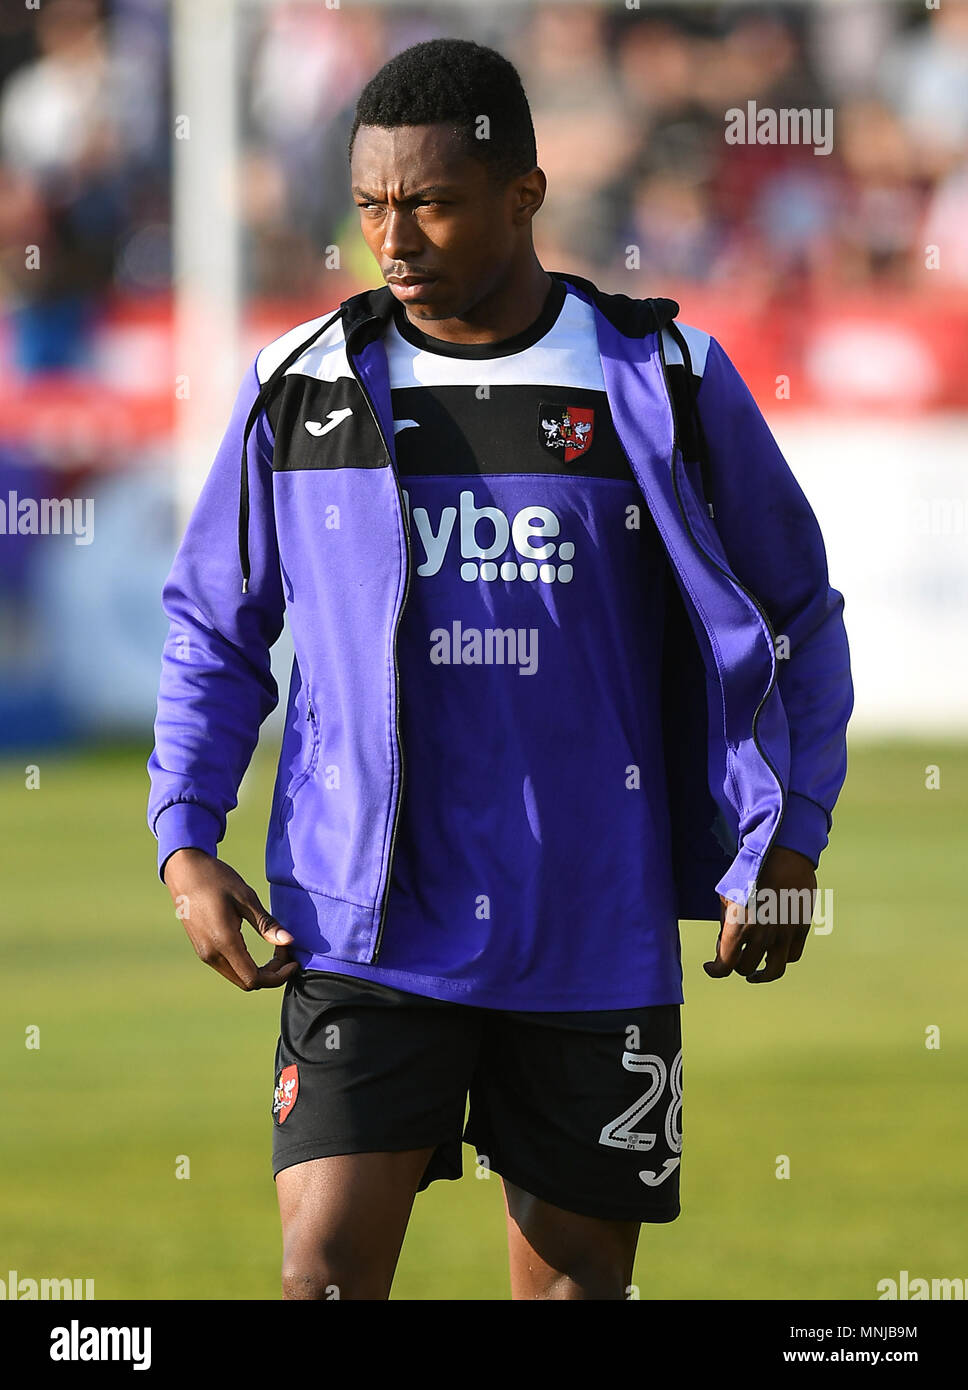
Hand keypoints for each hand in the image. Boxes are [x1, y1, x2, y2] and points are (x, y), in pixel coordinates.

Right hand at [163, 848, 299, 990]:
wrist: (184, 871)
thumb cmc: (216, 879)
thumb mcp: (246, 898)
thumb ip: (266, 924)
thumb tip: (290, 941)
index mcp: (223, 942)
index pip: (254, 979)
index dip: (277, 975)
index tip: (292, 959)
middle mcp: (211, 954)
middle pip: (247, 983)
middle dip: (271, 974)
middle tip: (285, 951)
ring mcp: (204, 953)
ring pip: (237, 977)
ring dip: (259, 970)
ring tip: (275, 948)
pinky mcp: (202, 949)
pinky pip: (228, 967)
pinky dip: (246, 964)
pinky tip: (256, 946)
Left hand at [703, 845, 816, 983]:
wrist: (781, 854)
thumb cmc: (749, 873)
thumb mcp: (727, 896)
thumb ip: (725, 924)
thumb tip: (724, 946)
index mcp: (738, 927)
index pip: (725, 965)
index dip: (715, 970)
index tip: (710, 967)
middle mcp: (761, 935)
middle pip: (746, 969)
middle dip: (736, 965)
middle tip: (733, 957)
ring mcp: (783, 933)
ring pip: (772, 971)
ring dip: (760, 975)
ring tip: (754, 974)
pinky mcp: (801, 928)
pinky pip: (792, 956)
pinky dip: (781, 958)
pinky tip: (773, 954)